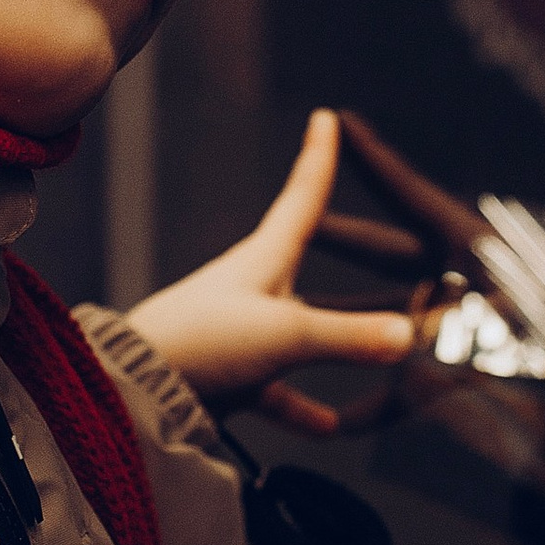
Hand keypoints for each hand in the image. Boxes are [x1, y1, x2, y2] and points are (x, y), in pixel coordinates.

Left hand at [125, 111, 418, 431]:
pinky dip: (303, 406)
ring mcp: (242, 333)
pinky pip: (278, 388)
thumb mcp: (285, 335)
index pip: (302, 196)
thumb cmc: (199, 341)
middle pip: (312, 264)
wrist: (133, 390)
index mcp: (265, 258)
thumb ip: (349, 337)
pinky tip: (330, 426)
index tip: (325, 119)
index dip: (318, 157)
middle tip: (391, 251)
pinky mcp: (230, 375)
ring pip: (302, 332)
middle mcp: (254, 288)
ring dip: (339, 341)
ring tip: (382, 355)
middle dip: (353, 259)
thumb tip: (410, 334)